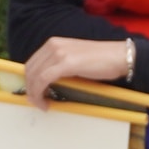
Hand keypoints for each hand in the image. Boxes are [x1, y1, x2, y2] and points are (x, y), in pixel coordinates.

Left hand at [18, 36, 133, 110]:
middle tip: (37, 103)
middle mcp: (53, 45)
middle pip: (30, 70)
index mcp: (54, 43)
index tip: (34, 94)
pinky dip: (40, 93)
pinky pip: (43, 80)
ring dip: (34, 94)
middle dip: (29, 89)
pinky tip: (46, 103)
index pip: (32, 63)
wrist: (119, 56)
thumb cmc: (101, 61)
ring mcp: (59, 53)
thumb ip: (59, 66)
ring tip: (42, 105)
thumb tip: (47, 82)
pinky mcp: (65, 63)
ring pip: (35, 76)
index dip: (29, 81)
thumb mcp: (74, 60)